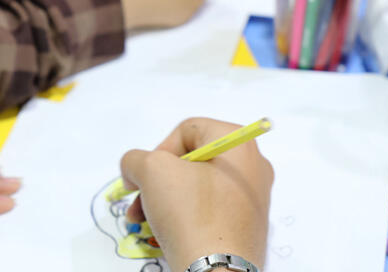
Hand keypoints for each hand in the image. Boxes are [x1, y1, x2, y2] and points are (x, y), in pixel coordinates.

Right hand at [120, 118, 273, 271]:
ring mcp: (252, 197)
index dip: (159, 150)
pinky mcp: (246, 224)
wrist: (217, 271)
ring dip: (164, 198)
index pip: (188, 130)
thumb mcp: (151, 172)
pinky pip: (209, 209)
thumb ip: (135, 159)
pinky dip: (184, 214)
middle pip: (191, 160)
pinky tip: (164, 230)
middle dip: (157, 179)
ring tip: (142, 219)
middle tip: (138, 198)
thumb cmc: (190, 213)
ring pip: (196, 186)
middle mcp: (252, 165)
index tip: (144, 176)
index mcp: (239, 143)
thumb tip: (135, 169)